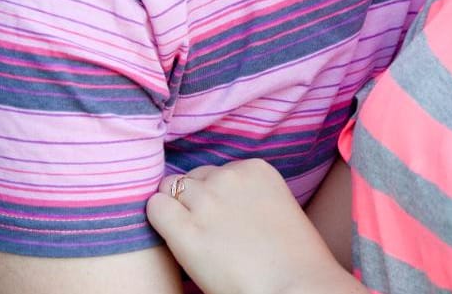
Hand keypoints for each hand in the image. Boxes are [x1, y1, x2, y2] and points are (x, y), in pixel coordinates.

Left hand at [147, 161, 359, 293]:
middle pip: (192, 178)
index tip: (222, 219)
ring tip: (190, 236)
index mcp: (256, 169)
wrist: (296, 287)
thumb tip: (220, 205)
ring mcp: (206, 202)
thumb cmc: (292, 260)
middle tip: (203, 229)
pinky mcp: (186, 231)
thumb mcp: (277, 208)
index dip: (213, 196)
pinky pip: (156, 209)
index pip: (215, 171)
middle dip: (192, 200)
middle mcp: (229, 178)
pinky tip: (174, 239)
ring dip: (175, 210)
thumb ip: (248, 196)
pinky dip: (159, 220)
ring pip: (169, 189)